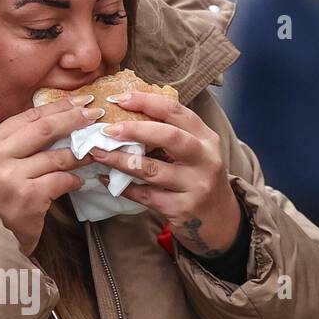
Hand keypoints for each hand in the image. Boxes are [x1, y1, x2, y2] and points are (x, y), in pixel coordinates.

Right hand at [0, 95, 97, 255]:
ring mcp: (10, 178)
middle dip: (74, 119)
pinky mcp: (27, 197)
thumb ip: (24, 138)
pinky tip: (78, 181)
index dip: (59, 107)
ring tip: (93, 152)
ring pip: (56, 157)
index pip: (30, 117)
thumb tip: (65, 113)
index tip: (82, 101)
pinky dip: (73, 180)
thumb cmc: (4, 190)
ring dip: (80, 153)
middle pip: (44, 129)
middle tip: (95, 115)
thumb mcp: (4, 159)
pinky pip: (60, 180)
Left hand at [88, 90, 240, 257]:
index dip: (147, 102)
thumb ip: (171, 136)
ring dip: (121, 160)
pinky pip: (146, 196)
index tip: (119, 98)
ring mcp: (195, 185)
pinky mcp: (182, 208)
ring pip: (152, 169)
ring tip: (98, 154)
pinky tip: (107, 180)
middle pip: (169, 136)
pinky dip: (124, 187)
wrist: (220, 220)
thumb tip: (128, 117)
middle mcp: (205, 159)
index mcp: (207, 138)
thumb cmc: (198, 180)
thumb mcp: (195, 153)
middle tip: (107, 129)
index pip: (177, 111)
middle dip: (135, 130)